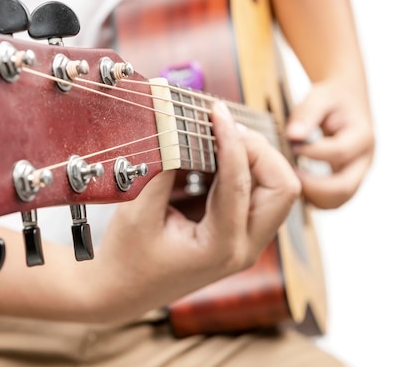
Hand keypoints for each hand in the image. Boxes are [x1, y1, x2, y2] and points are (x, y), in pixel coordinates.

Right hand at [93, 102, 299, 320]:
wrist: (121, 292)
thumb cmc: (126, 258)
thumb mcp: (138, 211)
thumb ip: (163, 166)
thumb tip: (178, 124)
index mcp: (221, 247)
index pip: (241, 183)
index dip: (231, 140)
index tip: (217, 112)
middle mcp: (244, 248)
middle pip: (283, 188)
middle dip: (260, 151)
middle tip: (224, 129)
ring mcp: (246, 244)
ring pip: (278, 191)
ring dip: (256, 159)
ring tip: (220, 137)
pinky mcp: (239, 235)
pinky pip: (259, 195)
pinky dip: (245, 169)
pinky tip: (215, 156)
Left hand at [286, 77, 373, 208]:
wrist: (346, 101)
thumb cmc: (331, 99)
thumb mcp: (319, 98)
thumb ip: (307, 114)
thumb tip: (293, 135)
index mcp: (362, 137)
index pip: (338, 153)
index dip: (311, 152)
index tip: (290, 145)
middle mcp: (364, 160)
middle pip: (344, 188)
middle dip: (312, 186)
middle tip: (288, 173)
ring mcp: (357, 175)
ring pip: (338, 201)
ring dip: (312, 196)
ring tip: (290, 178)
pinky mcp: (347, 182)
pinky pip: (331, 200)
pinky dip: (313, 197)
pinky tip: (296, 182)